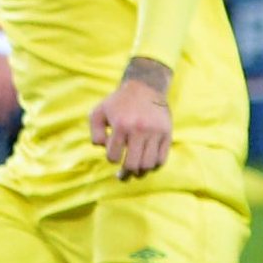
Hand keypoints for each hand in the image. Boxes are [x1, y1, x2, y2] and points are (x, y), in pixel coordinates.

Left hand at [88, 62, 172, 177]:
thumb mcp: (99, 112)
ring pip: (149, 164)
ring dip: (141, 172)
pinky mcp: (167, 133)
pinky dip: (154, 166)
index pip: (114, 156)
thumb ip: (95, 132)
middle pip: (133, 164)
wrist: (145, 87)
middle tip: (122, 175)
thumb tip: (103, 148)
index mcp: (121, 125)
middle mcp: (140, 129)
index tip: (113, 155)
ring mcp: (155, 132)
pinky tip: (147, 165)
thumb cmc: (118, 102)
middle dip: (126, 173)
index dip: (112, 158)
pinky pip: (162, 158)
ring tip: (135, 172)